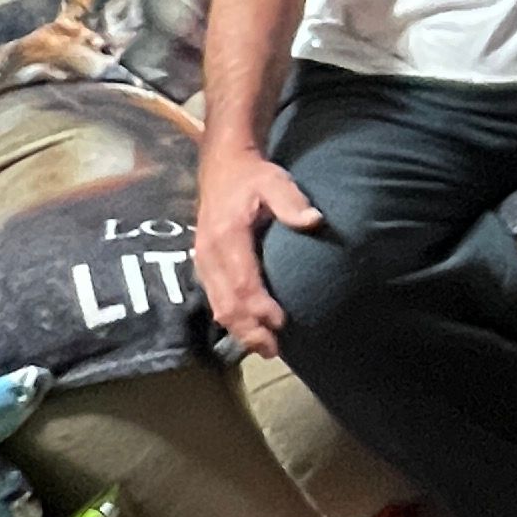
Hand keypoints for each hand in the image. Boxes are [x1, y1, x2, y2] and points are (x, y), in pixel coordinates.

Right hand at [194, 147, 321, 352]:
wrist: (221, 165)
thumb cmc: (252, 176)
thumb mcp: (274, 180)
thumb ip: (291, 201)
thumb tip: (314, 221)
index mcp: (227, 236)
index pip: (242, 282)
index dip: (260, 308)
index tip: (282, 323)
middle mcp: (209, 253)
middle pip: (226, 303)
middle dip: (249, 330)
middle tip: (274, 350)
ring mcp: (202, 260)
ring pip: (217, 306)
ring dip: (239, 330)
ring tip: (264, 348)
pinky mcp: (202, 264)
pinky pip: (213, 299)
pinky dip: (230, 318)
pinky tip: (248, 329)